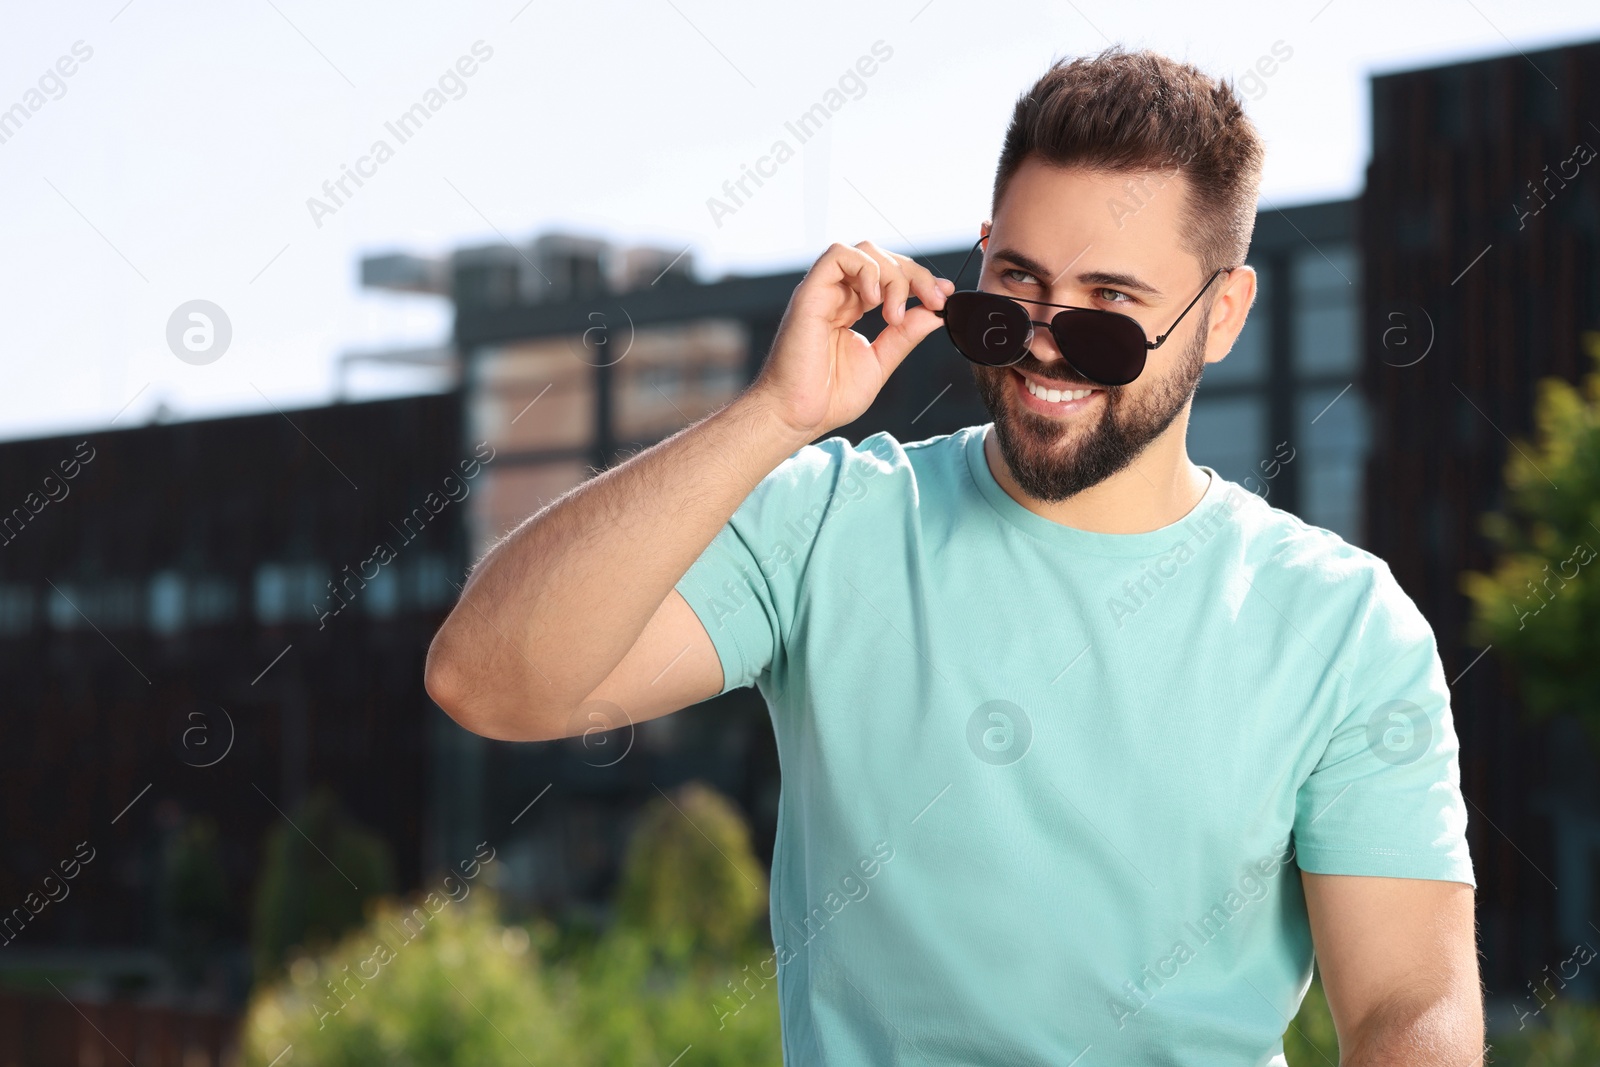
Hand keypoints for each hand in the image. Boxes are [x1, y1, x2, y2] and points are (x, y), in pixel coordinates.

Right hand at [747, 240, 953, 439]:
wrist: (798, 414)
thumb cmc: (829, 397)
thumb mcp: (880, 362)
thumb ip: (905, 335)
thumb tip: (935, 313)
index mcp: (851, 308)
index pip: (889, 276)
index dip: (920, 280)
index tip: (943, 296)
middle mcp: (837, 295)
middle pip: (882, 257)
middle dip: (915, 274)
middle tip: (933, 300)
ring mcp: (823, 292)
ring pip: (864, 251)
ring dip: (893, 274)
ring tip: (895, 313)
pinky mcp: (809, 294)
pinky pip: (838, 256)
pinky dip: (865, 269)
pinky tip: (874, 301)